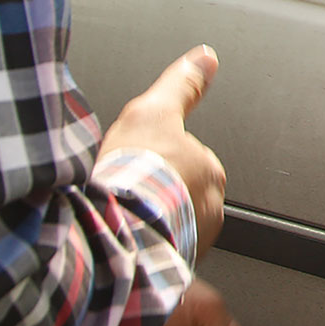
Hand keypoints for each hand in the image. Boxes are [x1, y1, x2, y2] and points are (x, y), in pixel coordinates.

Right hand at [100, 46, 227, 254]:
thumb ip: (181, 85)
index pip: (187, 162)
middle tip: (126, 192)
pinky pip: (163, 256)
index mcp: (209, 171)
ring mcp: (194, 240)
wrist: (115, 226)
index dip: (157, 161)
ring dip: (151, 224)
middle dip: (157, 195)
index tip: (137, 167)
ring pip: (172, 226)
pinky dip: (145, 252)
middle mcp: (210, 208)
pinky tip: (124, 245)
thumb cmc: (134, 172)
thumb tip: (206, 58)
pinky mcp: (174, 267)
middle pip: (180, 195)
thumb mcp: (153, 111)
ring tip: (122, 219)